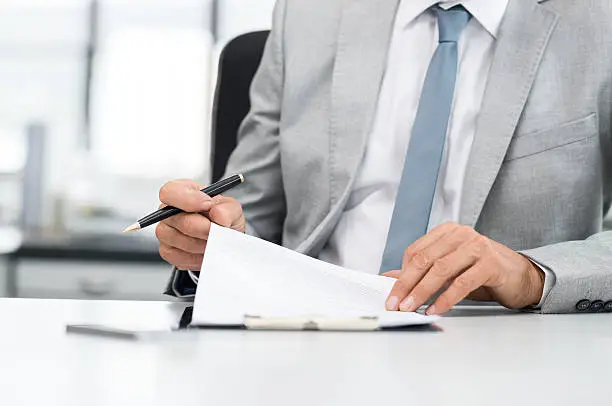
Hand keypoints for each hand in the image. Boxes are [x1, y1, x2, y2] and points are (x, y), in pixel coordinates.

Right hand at [155, 179, 244, 269]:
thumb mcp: (232, 210)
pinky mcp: (167, 250)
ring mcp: (165, 231)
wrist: (223, 241)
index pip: (170, 192)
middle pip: (177, 219)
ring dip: (201, 243)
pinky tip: (204, 251)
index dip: (187, 199)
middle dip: (203, 227)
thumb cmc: (222, 220)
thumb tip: (218, 215)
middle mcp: (169, 211)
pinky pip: (178, 256)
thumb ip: (227, 209)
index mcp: (182, 192)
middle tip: (217, 231)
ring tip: (212, 241)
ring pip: (179, 239)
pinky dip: (195, 256)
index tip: (207, 205)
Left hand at [383, 222, 544, 314]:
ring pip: (441, 270)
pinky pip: (462, 283)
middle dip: (406, 284)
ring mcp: (477, 247)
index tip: (391, 294)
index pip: (416, 251)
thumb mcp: (448, 270)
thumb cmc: (480, 271)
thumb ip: (420, 272)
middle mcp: (461, 234)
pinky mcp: (491, 264)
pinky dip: (446, 299)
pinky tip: (435, 309)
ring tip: (410, 308)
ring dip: (422, 291)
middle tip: (395, 303)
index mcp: (447, 231)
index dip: (401, 274)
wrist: (518, 276)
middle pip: (425, 259)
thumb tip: (388, 279)